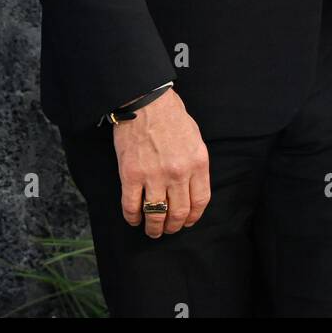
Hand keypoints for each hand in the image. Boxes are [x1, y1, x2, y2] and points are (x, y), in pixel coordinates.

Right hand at [113, 87, 209, 237]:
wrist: (146, 101)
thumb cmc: (171, 116)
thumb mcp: (195, 138)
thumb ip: (195, 164)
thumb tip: (192, 187)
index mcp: (197, 163)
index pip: (199, 201)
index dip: (193, 217)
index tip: (187, 222)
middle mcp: (178, 173)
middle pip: (179, 212)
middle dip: (173, 226)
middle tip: (168, 230)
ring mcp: (154, 175)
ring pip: (156, 214)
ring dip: (154, 228)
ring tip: (152, 231)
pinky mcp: (132, 175)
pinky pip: (132, 206)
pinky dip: (133, 217)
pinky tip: (134, 219)